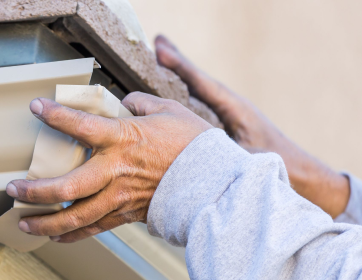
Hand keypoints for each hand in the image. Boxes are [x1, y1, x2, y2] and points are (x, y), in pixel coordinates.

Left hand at [6, 93, 211, 241]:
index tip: (36, 107)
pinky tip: (54, 237)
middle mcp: (115, 171)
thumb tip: (124, 103)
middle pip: (65, 187)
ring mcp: (120, 197)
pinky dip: (72, 235)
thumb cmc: (195, 145)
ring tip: (23, 222)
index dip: (55, 115)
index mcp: (123, 139)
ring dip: (45, 222)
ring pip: (75, 217)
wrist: (219, 183)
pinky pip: (94, 229)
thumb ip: (139, 105)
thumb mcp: (168, 111)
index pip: (79, 125)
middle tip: (12, 190)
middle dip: (33, 191)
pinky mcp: (128, 215)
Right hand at [155, 35, 349, 217]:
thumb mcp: (248, 159)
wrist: (301, 172)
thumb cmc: (279, 165)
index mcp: (236, 109)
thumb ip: (223, 152)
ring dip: (181, 74)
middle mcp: (232, 105)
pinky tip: (175, 87)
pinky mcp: (228, 121)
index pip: (203, 84)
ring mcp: (230, 112)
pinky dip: (187, 89)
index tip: (161, 52)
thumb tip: (194, 147)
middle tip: (159, 41)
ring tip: (162, 55)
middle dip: (178, 62)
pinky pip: (202, 100)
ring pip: (200, 88)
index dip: (181, 68)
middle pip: (199, 80)